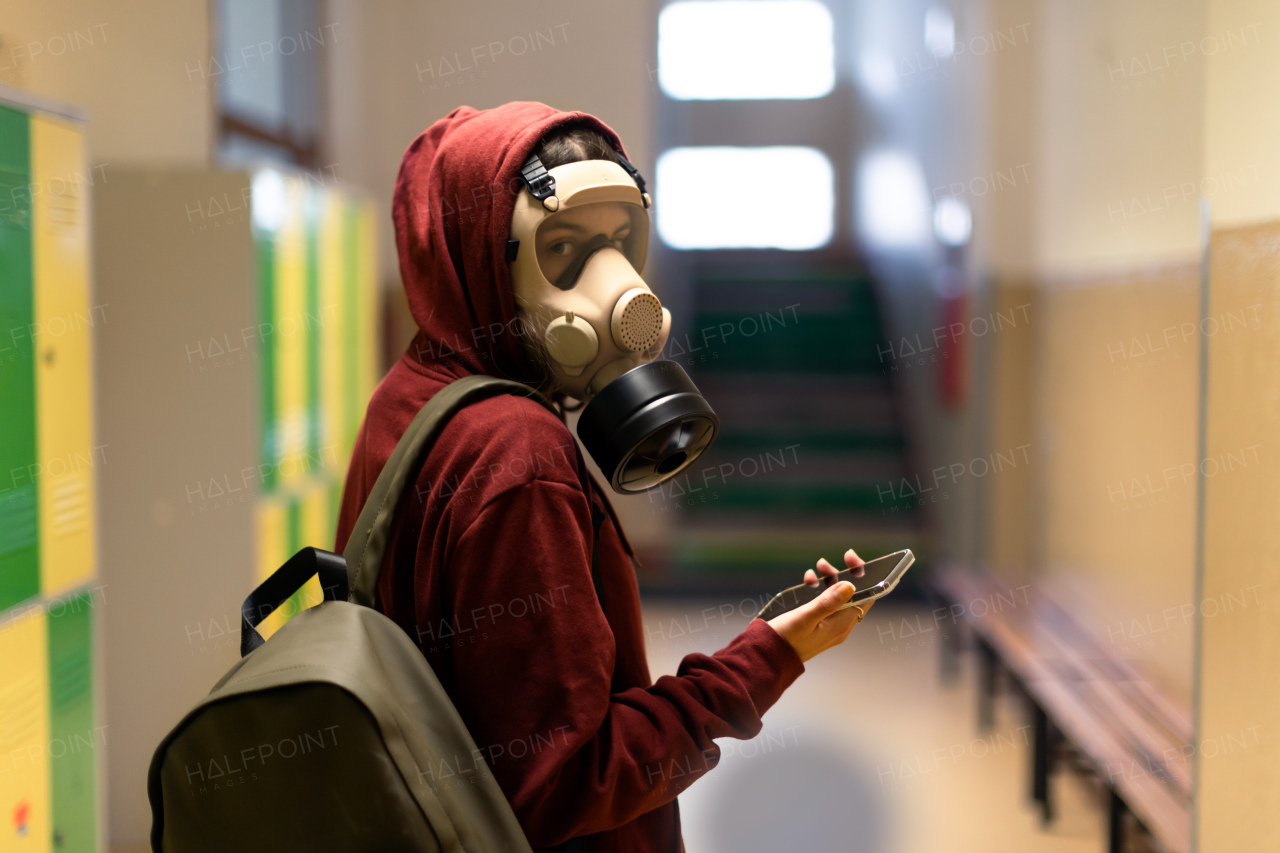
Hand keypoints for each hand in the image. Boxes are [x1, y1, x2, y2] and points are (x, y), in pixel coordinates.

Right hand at [765, 549, 873, 663]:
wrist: (768, 658)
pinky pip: (825, 605)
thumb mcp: (805, 617)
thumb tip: (850, 586)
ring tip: (813, 571)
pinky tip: (807, 584)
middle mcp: (839, 627)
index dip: (863, 576)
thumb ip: (828, 602)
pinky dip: (818, 591)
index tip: (851, 560)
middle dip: (840, 575)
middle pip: (851, 595)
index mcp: (841, 625)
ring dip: (827, 581)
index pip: (866, 597)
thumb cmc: (785, 639)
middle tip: (823, 564)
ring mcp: (829, 627)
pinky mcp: (818, 626)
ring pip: (836, 598)